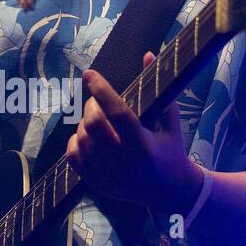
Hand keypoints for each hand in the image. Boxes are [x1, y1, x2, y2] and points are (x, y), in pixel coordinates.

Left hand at [65, 51, 203, 209]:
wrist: (170, 191)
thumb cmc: (171, 150)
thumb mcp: (170, 122)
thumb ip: (159, 90)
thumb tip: (148, 54)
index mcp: (144, 145)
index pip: (118, 113)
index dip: (102, 90)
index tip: (90, 73)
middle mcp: (124, 162)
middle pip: (93, 125)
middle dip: (91, 105)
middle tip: (96, 101)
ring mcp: (109, 176)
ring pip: (81, 139)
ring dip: (84, 123)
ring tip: (95, 118)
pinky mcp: (98, 184)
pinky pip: (74, 158)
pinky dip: (75, 142)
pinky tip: (87, 136)